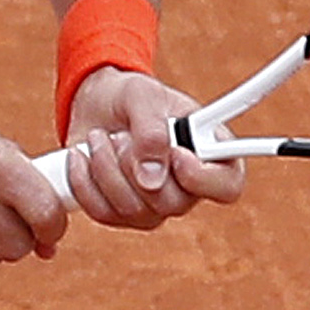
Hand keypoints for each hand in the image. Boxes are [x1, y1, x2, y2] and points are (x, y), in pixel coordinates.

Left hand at [58, 66, 247, 230]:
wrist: (95, 105)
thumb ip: (152, 131)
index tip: (176, 154)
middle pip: (173, 203)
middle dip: (135, 165)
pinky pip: (103, 213)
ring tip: (99, 138)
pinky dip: (84, 182)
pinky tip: (81, 157)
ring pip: (134, 210)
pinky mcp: (121, 214)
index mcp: (211, 152)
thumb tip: (151, 179)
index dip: (204, 179)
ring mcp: (155, 206)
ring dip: (106, 169)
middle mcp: (188, 187)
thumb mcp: (142, 96)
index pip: (228, 186)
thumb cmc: (130, 96)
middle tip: (121, 135)